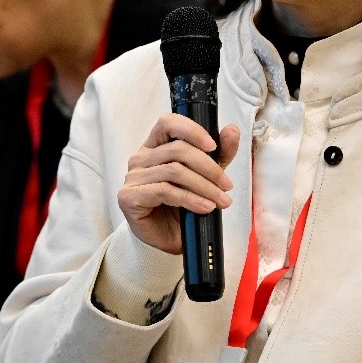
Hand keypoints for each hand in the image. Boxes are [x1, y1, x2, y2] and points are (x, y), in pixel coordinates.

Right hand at [117, 115, 240, 253]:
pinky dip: (190, 199)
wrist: (170, 239)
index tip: (212, 146)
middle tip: (226, 185)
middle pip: (177, 150)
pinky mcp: (129, 197)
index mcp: (156, 146)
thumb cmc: (182, 206)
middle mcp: (141, 158)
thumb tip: (232, 131)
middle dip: (208, 168)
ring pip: (174, 171)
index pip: (168, 123)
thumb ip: (219, 154)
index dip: (191, 130)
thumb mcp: (206, 176)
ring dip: (204, 186)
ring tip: (220, 200)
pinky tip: (204, 207)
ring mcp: (133, 177)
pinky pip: (164, 191)